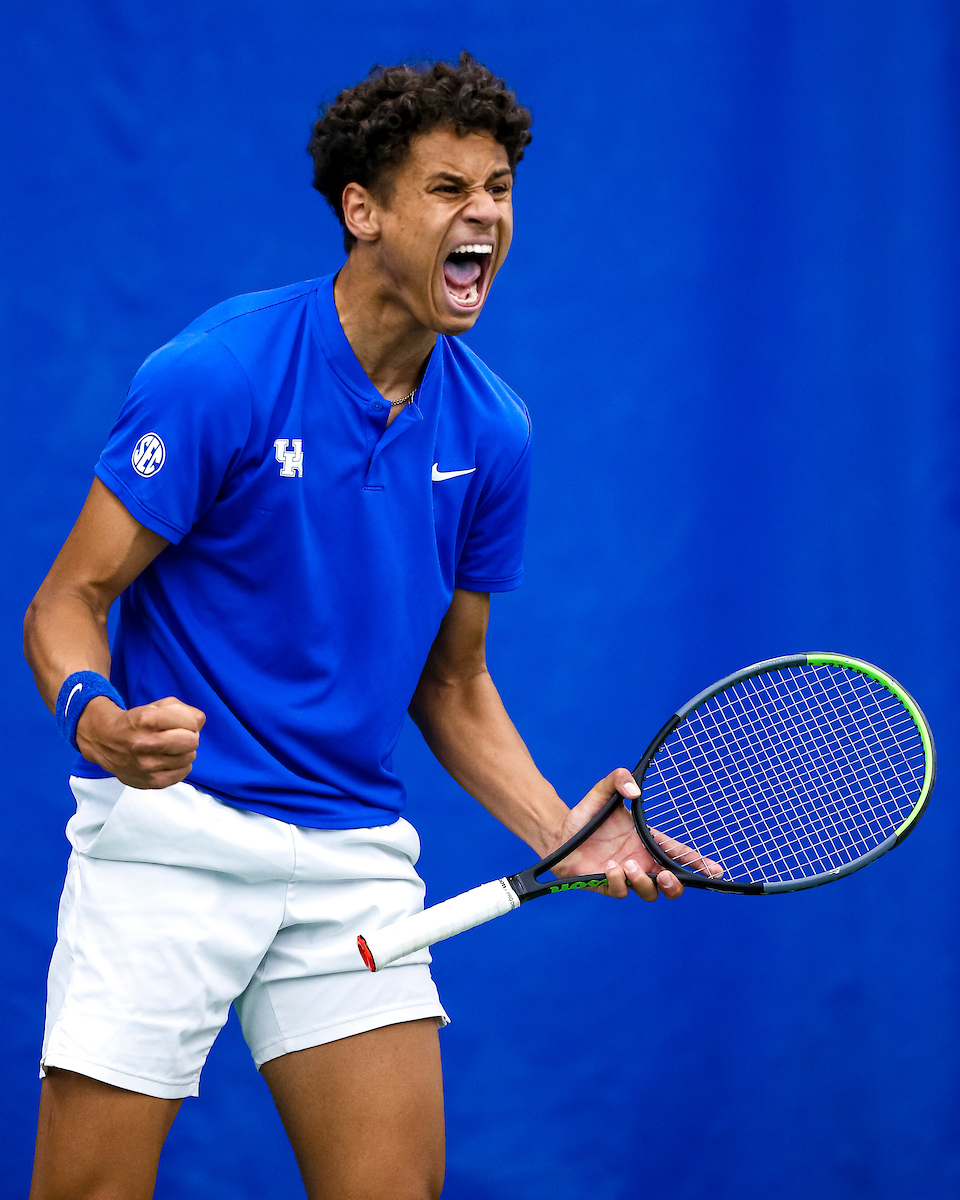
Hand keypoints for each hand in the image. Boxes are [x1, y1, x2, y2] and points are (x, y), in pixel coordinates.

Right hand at [75, 695, 206, 789]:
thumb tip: (199, 723)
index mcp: (148, 720)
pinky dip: (180, 766)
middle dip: (189, 737)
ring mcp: (147, 766)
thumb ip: (183, 710)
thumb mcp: (157, 706)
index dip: (190, 722)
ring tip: (171, 748)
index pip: (191, 723)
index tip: (181, 723)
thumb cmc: (137, 722)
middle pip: (192, 742)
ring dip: (184, 752)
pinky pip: (182, 774)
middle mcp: (146, 744)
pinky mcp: (150, 781)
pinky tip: (169, 760)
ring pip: (189, 758)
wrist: (105, 742)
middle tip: (179, 736)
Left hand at [552, 767, 719, 902]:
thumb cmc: (587, 814)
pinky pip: (621, 892)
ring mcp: (626, 875)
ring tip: (628, 865)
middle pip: (670, 885)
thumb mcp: (603, 791)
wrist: (560, 831)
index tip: (715, 870)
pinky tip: (610, 868)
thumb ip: (618, 779)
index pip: (678, 855)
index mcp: (647, 842)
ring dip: (644, 882)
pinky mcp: (607, 885)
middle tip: (665, 876)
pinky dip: (619, 882)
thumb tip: (634, 789)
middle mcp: (641, 861)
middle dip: (674, 885)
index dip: (698, 864)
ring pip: (648, 893)